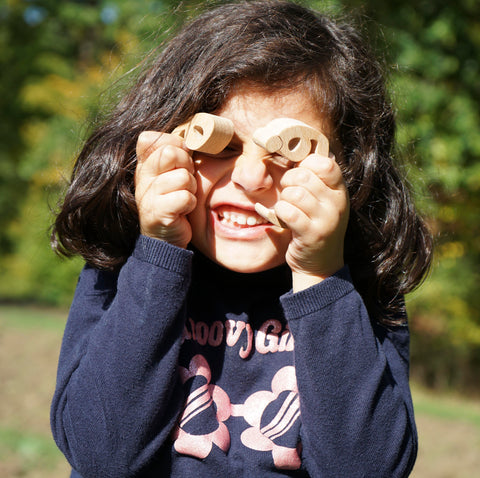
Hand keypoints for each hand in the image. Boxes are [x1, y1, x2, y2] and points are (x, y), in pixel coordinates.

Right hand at [135, 131, 196, 247]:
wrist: (165, 238)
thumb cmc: (174, 201)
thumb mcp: (171, 174)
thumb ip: (174, 153)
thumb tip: (189, 136)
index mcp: (143, 164)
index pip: (150, 138)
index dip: (173, 144)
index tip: (179, 160)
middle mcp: (141, 178)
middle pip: (171, 152)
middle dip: (187, 166)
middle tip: (184, 182)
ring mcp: (147, 196)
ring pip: (183, 176)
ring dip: (190, 188)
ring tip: (183, 197)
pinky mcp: (157, 213)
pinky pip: (185, 197)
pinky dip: (190, 204)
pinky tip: (183, 210)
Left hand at [274, 153, 348, 290]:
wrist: (321, 265)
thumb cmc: (316, 227)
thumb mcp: (323, 202)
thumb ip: (313, 181)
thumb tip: (293, 156)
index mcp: (339, 191)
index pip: (326, 163)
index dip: (306, 165)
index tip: (300, 175)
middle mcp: (337, 203)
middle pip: (303, 176)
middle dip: (288, 182)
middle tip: (288, 194)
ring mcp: (326, 220)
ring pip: (294, 193)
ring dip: (284, 199)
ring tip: (288, 209)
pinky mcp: (312, 234)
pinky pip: (288, 212)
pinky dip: (281, 213)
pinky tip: (285, 219)